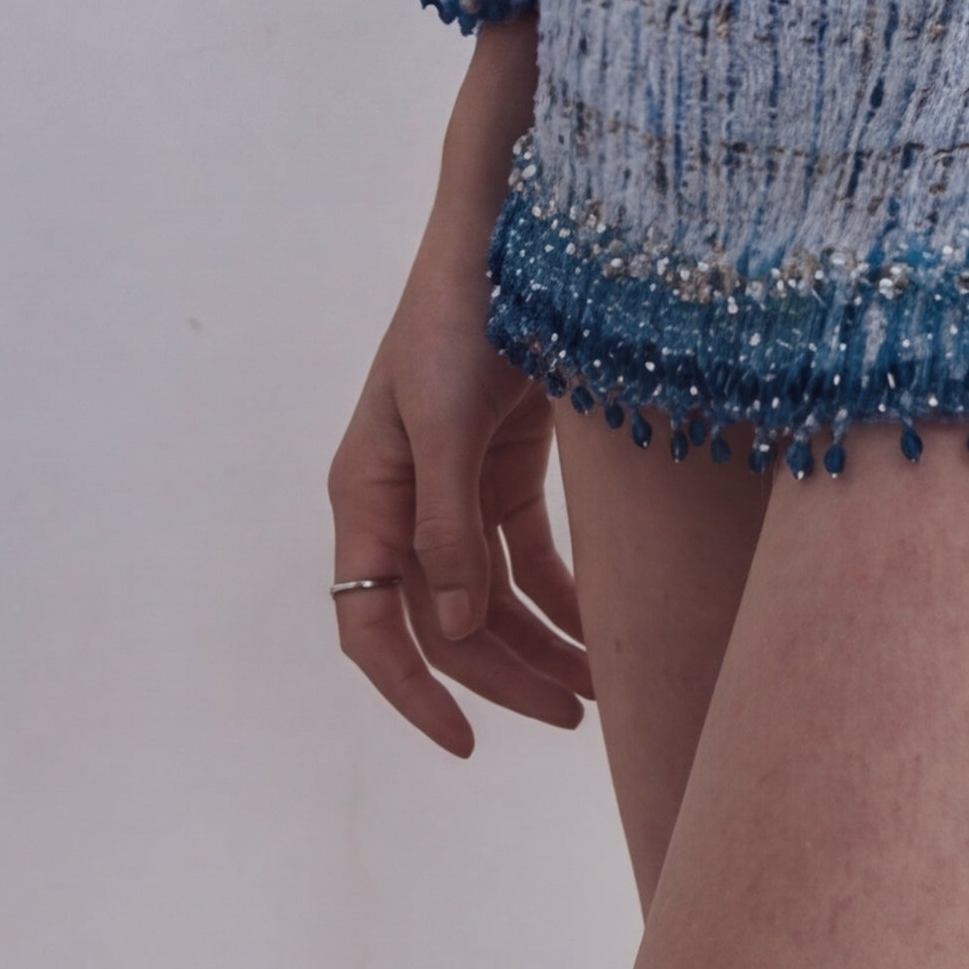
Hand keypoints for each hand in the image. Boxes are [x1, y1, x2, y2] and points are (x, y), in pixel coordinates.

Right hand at [328, 23, 593, 757]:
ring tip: (602, 688)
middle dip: (503, 676)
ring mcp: (451, 481)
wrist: (510, 223)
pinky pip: (524, 555)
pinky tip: (601, 626)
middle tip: (577, 717)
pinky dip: (559, 594)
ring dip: (539, 643)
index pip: (370, 624)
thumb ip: (448, 525)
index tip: (465, 744)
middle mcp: (400, 497)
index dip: (412, 693)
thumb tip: (456, 629)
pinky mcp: (500, 462)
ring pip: (487, 595)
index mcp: (366, 492)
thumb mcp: (449, 418)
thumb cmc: (465, 308)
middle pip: (442, 620)